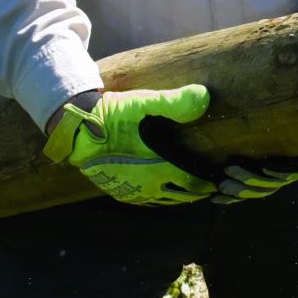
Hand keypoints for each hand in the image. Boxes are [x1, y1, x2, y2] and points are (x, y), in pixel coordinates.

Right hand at [41, 85, 218, 205]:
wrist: (75, 130)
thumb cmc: (112, 115)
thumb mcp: (144, 103)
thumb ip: (175, 102)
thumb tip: (205, 97)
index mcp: (158, 167)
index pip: (193, 182)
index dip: (209, 182)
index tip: (222, 180)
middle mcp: (147, 185)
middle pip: (181, 195)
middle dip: (199, 192)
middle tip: (214, 188)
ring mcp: (131, 190)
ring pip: (164, 201)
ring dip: (181, 197)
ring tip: (193, 192)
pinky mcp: (118, 191)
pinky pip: (146, 201)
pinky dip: (160, 199)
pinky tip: (163, 193)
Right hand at [211, 149, 297, 204]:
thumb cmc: (295, 140)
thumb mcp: (270, 147)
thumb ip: (251, 149)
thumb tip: (224, 147)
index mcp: (274, 180)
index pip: (250, 192)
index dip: (233, 198)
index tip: (214, 197)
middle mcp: (282, 180)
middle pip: (258, 190)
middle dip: (238, 189)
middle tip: (219, 184)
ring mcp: (293, 174)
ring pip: (269, 181)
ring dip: (249, 177)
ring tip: (230, 169)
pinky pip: (290, 170)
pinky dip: (276, 170)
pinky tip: (264, 166)